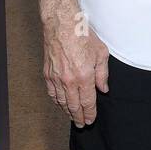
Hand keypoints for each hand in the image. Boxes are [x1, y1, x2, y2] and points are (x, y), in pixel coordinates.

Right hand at [41, 10, 109, 127]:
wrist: (62, 25)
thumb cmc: (82, 36)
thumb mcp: (101, 53)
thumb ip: (103, 74)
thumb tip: (103, 89)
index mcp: (84, 76)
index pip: (88, 102)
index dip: (90, 113)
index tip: (91, 120)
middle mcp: (69, 80)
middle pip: (74, 106)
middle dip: (79, 117)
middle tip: (82, 124)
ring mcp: (56, 78)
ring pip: (62, 102)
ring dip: (68, 111)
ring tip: (73, 117)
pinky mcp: (47, 74)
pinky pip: (52, 93)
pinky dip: (57, 101)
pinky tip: (61, 104)